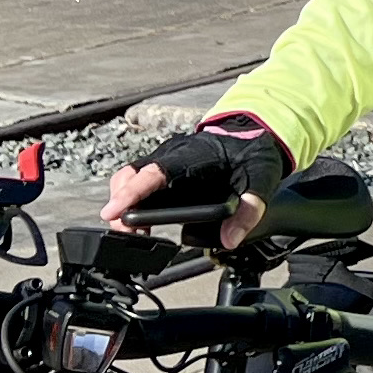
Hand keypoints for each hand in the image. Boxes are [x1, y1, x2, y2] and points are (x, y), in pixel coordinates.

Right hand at [101, 116, 287, 252]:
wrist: (252, 133)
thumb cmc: (252, 151)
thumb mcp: (261, 177)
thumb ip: (249, 208)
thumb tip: (231, 239)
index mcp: (190, 155)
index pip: (152, 173)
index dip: (129, 193)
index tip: (112, 213)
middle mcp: (171, 156)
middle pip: (130, 176)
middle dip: (120, 204)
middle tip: (126, 234)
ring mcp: (165, 163)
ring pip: (130, 180)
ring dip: (124, 205)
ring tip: (133, 235)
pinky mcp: (166, 173)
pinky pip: (140, 185)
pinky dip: (132, 204)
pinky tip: (141, 227)